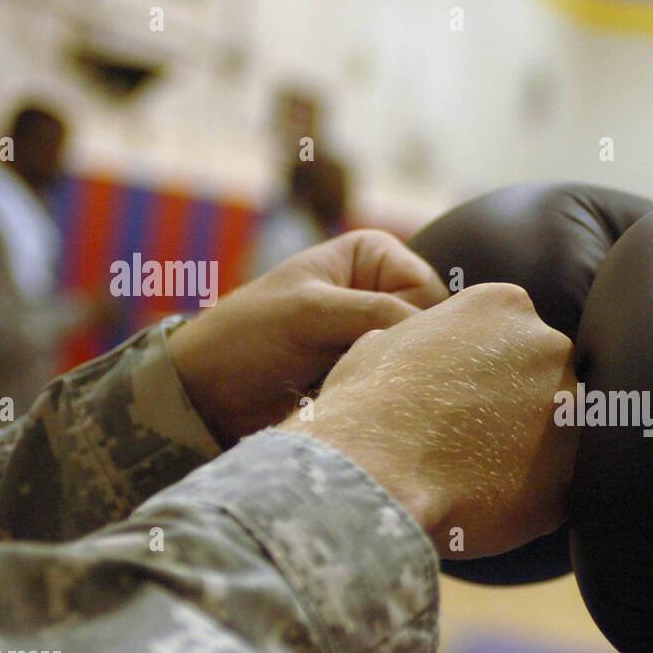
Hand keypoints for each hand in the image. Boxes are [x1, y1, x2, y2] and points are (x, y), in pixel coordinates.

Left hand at [168, 230, 448, 445]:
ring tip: (344, 381)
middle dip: (400, 351)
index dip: (408, 320)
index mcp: (375, 255)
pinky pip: (401, 385)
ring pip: (419, 361)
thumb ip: (379, 313)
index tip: (365, 339)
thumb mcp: (312, 313)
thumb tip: (443, 334)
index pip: (430, 291)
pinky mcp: (371, 371)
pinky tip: (351, 397)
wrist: (209, 393)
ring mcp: (379, 333)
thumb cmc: (248, 335)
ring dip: (389, 376)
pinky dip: (383, 395)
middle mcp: (384, 289)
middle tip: (354, 364)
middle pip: (432, 329)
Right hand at [280, 282, 578, 557]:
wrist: (377, 474)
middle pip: (541, 376)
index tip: (456, 393)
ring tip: (472, 475)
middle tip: (467, 436)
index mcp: (506, 306)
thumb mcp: (382, 344)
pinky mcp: (571, 474)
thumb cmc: (367, 405)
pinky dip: (528, 499)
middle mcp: (550, 348)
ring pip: (555, 432)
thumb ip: (422, 340)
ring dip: (524, 451)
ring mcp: (568, 411)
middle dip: (513, 405)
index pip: (510, 331)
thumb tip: (417, 352)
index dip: (481, 367)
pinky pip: (555, 486)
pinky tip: (485, 506)